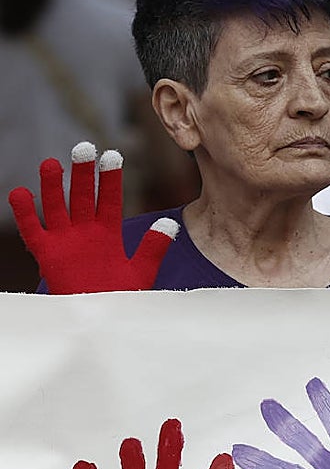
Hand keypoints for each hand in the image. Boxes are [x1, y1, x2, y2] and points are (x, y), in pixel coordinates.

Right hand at [7, 141, 177, 292]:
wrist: (101, 321)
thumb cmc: (120, 296)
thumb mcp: (141, 271)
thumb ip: (154, 247)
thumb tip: (170, 223)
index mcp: (109, 232)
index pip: (109, 199)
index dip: (110, 178)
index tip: (112, 154)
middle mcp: (85, 231)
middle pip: (82, 197)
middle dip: (83, 174)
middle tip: (84, 147)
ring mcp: (64, 241)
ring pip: (57, 208)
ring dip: (54, 188)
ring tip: (51, 163)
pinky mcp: (46, 254)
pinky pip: (33, 231)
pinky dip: (26, 214)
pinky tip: (21, 193)